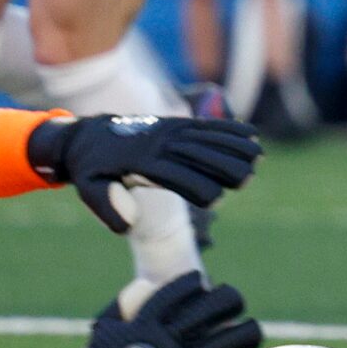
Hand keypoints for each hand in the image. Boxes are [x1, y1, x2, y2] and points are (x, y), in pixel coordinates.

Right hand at [27, 274, 262, 347]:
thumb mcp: (104, 328)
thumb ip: (122, 303)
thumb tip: (143, 284)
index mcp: (147, 323)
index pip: (176, 292)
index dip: (192, 283)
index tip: (201, 280)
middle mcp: (167, 339)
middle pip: (212, 307)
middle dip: (230, 300)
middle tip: (235, 304)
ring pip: (227, 341)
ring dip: (247, 334)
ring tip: (253, 333)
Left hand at [29, 112, 262, 228]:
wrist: (88, 135)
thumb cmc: (91, 169)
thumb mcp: (89, 188)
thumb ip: (107, 205)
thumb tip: (128, 224)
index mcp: (140, 162)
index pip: (176, 175)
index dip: (197, 187)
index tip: (216, 199)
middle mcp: (160, 142)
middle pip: (199, 153)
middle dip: (225, 166)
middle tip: (247, 179)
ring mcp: (170, 130)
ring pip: (208, 137)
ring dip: (234, 146)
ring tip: (258, 157)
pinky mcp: (176, 123)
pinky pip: (207, 125)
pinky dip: (230, 129)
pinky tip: (252, 135)